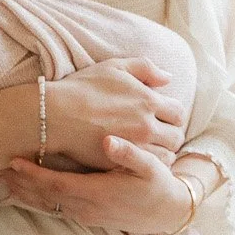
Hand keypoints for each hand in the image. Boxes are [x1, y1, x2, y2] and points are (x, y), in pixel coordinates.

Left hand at [5, 135, 198, 234]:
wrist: (168, 213)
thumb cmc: (159, 185)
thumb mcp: (150, 167)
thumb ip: (130, 154)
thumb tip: (108, 141)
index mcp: (99, 193)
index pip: (57, 184)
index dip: (34, 174)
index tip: (14, 161)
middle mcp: (87, 208)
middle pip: (45, 196)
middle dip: (20, 183)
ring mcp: (85, 215)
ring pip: (47, 204)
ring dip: (25, 192)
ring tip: (3, 177)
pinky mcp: (86, 217)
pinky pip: (55, 208)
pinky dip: (37, 198)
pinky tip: (25, 189)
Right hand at [43, 61, 187, 167]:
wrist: (56, 114)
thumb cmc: (83, 87)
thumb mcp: (115, 67)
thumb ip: (146, 68)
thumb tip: (168, 78)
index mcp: (148, 101)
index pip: (178, 112)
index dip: (172, 115)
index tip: (162, 117)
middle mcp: (146, 125)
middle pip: (176, 137)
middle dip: (170, 136)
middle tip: (158, 136)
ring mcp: (134, 147)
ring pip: (165, 156)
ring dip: (161, 152)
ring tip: (149, 149)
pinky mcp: (120, 163)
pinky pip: (145, 168)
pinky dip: (145, 164)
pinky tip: (135, 158)